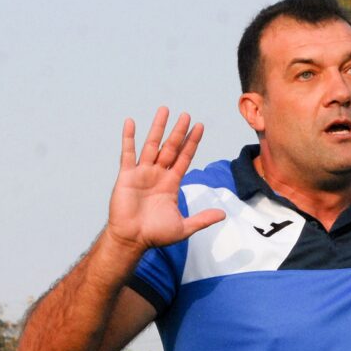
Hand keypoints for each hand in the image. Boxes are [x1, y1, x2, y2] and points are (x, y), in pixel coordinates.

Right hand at [106, 107, 224, 249]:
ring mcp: (142, 173)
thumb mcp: (184, 227)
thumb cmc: (155, 234)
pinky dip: (128, 138)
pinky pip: (128, 153)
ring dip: (158, 128)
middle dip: (179, 132)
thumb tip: (223, 214)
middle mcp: (158, 175)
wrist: (132, 240)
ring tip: (164, 110)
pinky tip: (131, 122)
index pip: (184, 158)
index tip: (199, 127)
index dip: (192, 143)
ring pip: (151, 145)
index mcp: (171, 184)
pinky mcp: (127, 176)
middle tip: (187, 115)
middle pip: (170, 148)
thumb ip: (202, 219)